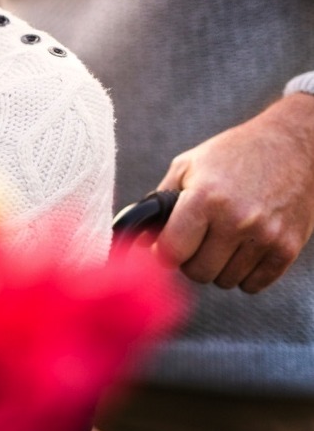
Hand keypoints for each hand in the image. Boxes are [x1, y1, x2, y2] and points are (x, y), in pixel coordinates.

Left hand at [155, 94, 313, 292]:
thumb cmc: (233, 154)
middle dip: (190, 261)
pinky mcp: (288, 247)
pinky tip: (243, 249)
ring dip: (218, 267)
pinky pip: (253, 285)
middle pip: (198, 272)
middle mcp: (235, 219)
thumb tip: (136, 238)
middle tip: (195, 242)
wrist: (294, 145)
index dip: (162, 253)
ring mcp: (265, 236)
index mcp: (205, 198)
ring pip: (225, 281)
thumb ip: (160, 202)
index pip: (171, 251)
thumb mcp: (188, 166)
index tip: (164, 247)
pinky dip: (244, 274)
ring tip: (222, 240)